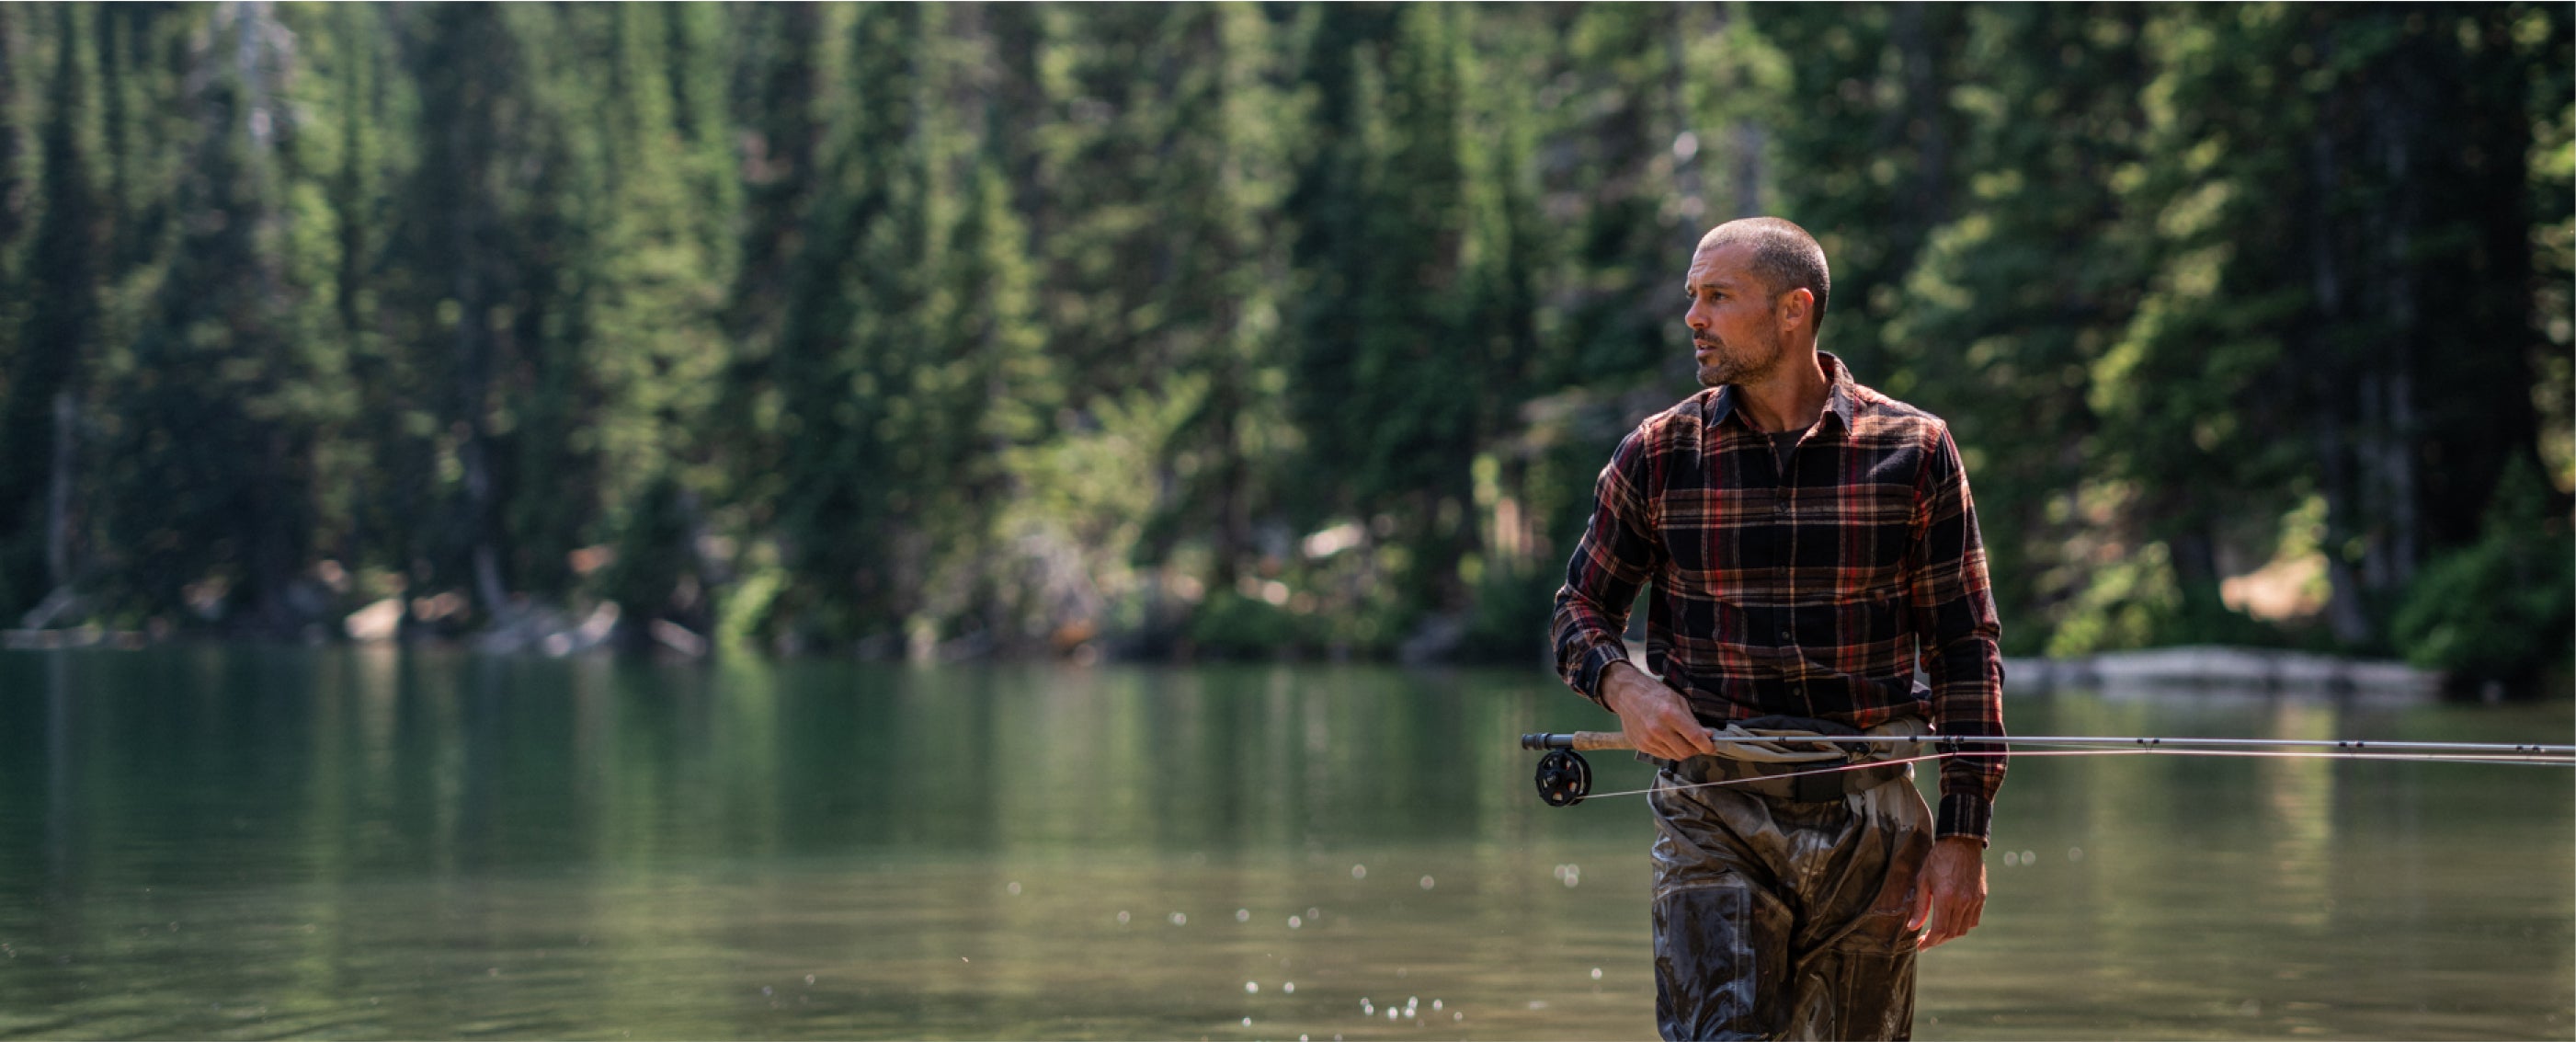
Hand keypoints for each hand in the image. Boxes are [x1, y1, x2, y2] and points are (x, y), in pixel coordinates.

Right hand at [1600, 662, 1717, 761]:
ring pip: (1674, 756)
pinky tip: (1668, 740)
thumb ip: (1692, 720)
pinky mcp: (1641, 746)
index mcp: (1669, 714)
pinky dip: (1669, 750)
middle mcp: (1658, 730)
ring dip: (1682, 751)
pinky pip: (1661, 755)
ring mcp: (1648, 740)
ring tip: (1682, 740)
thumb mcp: (1677, 700)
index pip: (1694, 737)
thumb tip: (1706, 734)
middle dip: (1696, 750)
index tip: (1712, 748)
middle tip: (1698, 743)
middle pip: (1685, 751)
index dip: (1707, 745)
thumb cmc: (1654, 693)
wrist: (1626, 694)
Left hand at [1907, 836, 1986, 948]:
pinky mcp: (1981, 896)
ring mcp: (1974, 900)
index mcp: (1946, 898)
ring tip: (1938, 933)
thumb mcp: (1923, 880)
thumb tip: (1912, 926)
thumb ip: (1920, 906)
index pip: (1940, 930)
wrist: (1961, 842)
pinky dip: (1963, 925)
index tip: (1921, 946)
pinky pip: (1974, 919)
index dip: (1929, 942)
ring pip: (1964, 929)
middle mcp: (1963, 902)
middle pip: (1952, 933)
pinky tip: (1953, 922)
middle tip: (1926, 940)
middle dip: (1938, 940)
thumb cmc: (1938, 859)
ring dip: (1951, 935)